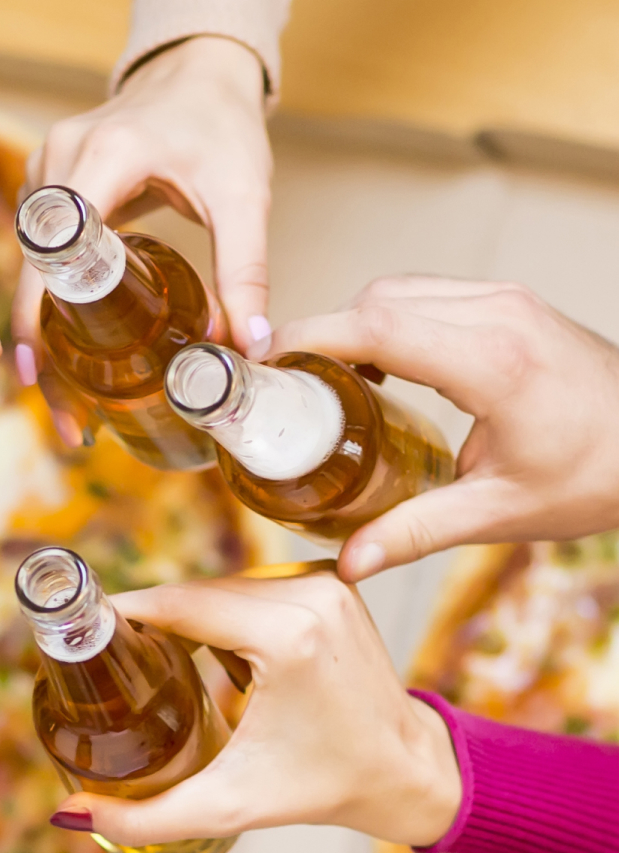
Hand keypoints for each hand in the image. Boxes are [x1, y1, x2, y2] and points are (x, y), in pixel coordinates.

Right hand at [11, 36, 270, 431]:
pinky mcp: (46, 183)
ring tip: (66, 396)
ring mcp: (44, 168)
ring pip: (28, 263)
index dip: (38, 314)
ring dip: (41, 326)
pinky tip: (67, 347)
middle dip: (39, 342)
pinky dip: (49, 298)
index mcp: (103, 155)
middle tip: (63, 411)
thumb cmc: (220, 127)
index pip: (54, 245)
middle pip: (31, 266)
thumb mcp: (244, 197)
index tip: (38, 373)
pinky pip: (37, 250)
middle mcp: (58, 158)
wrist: (198, 73)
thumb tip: (252, 346)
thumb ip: (247, 270)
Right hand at [49, 573, 461, 848]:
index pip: (181, 604)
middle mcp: (310, 596)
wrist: (405, 770)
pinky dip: (225, 609)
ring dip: (187, 613)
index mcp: (287, 637)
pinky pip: (257, 585)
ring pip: (226, 583)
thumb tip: (69, 815)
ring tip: (147, 654)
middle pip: (199, 590)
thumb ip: (145, 817)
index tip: (83, 630)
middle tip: (107, 653)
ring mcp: (326, 585)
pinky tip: (202, 647)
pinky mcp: (334, 586)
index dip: (125, 613)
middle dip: (151, 617)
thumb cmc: (325, 787)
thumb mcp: (229, 805)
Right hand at [269, 277, 618, 581]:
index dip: (310, 337)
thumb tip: (350, 563)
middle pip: (378, 300)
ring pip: (400, 290)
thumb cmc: (596, 475)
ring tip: (326, 381)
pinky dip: (390, 321)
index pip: (376, 327)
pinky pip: (429, 294)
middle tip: (288, 386)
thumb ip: (415, 532)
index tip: (266, 361)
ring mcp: (507, 301)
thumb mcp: (499, 513)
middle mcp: (498, 316)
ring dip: (355, 325)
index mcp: (492, 363)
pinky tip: (378, 368)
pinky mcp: (511, 303)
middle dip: (323, 333)